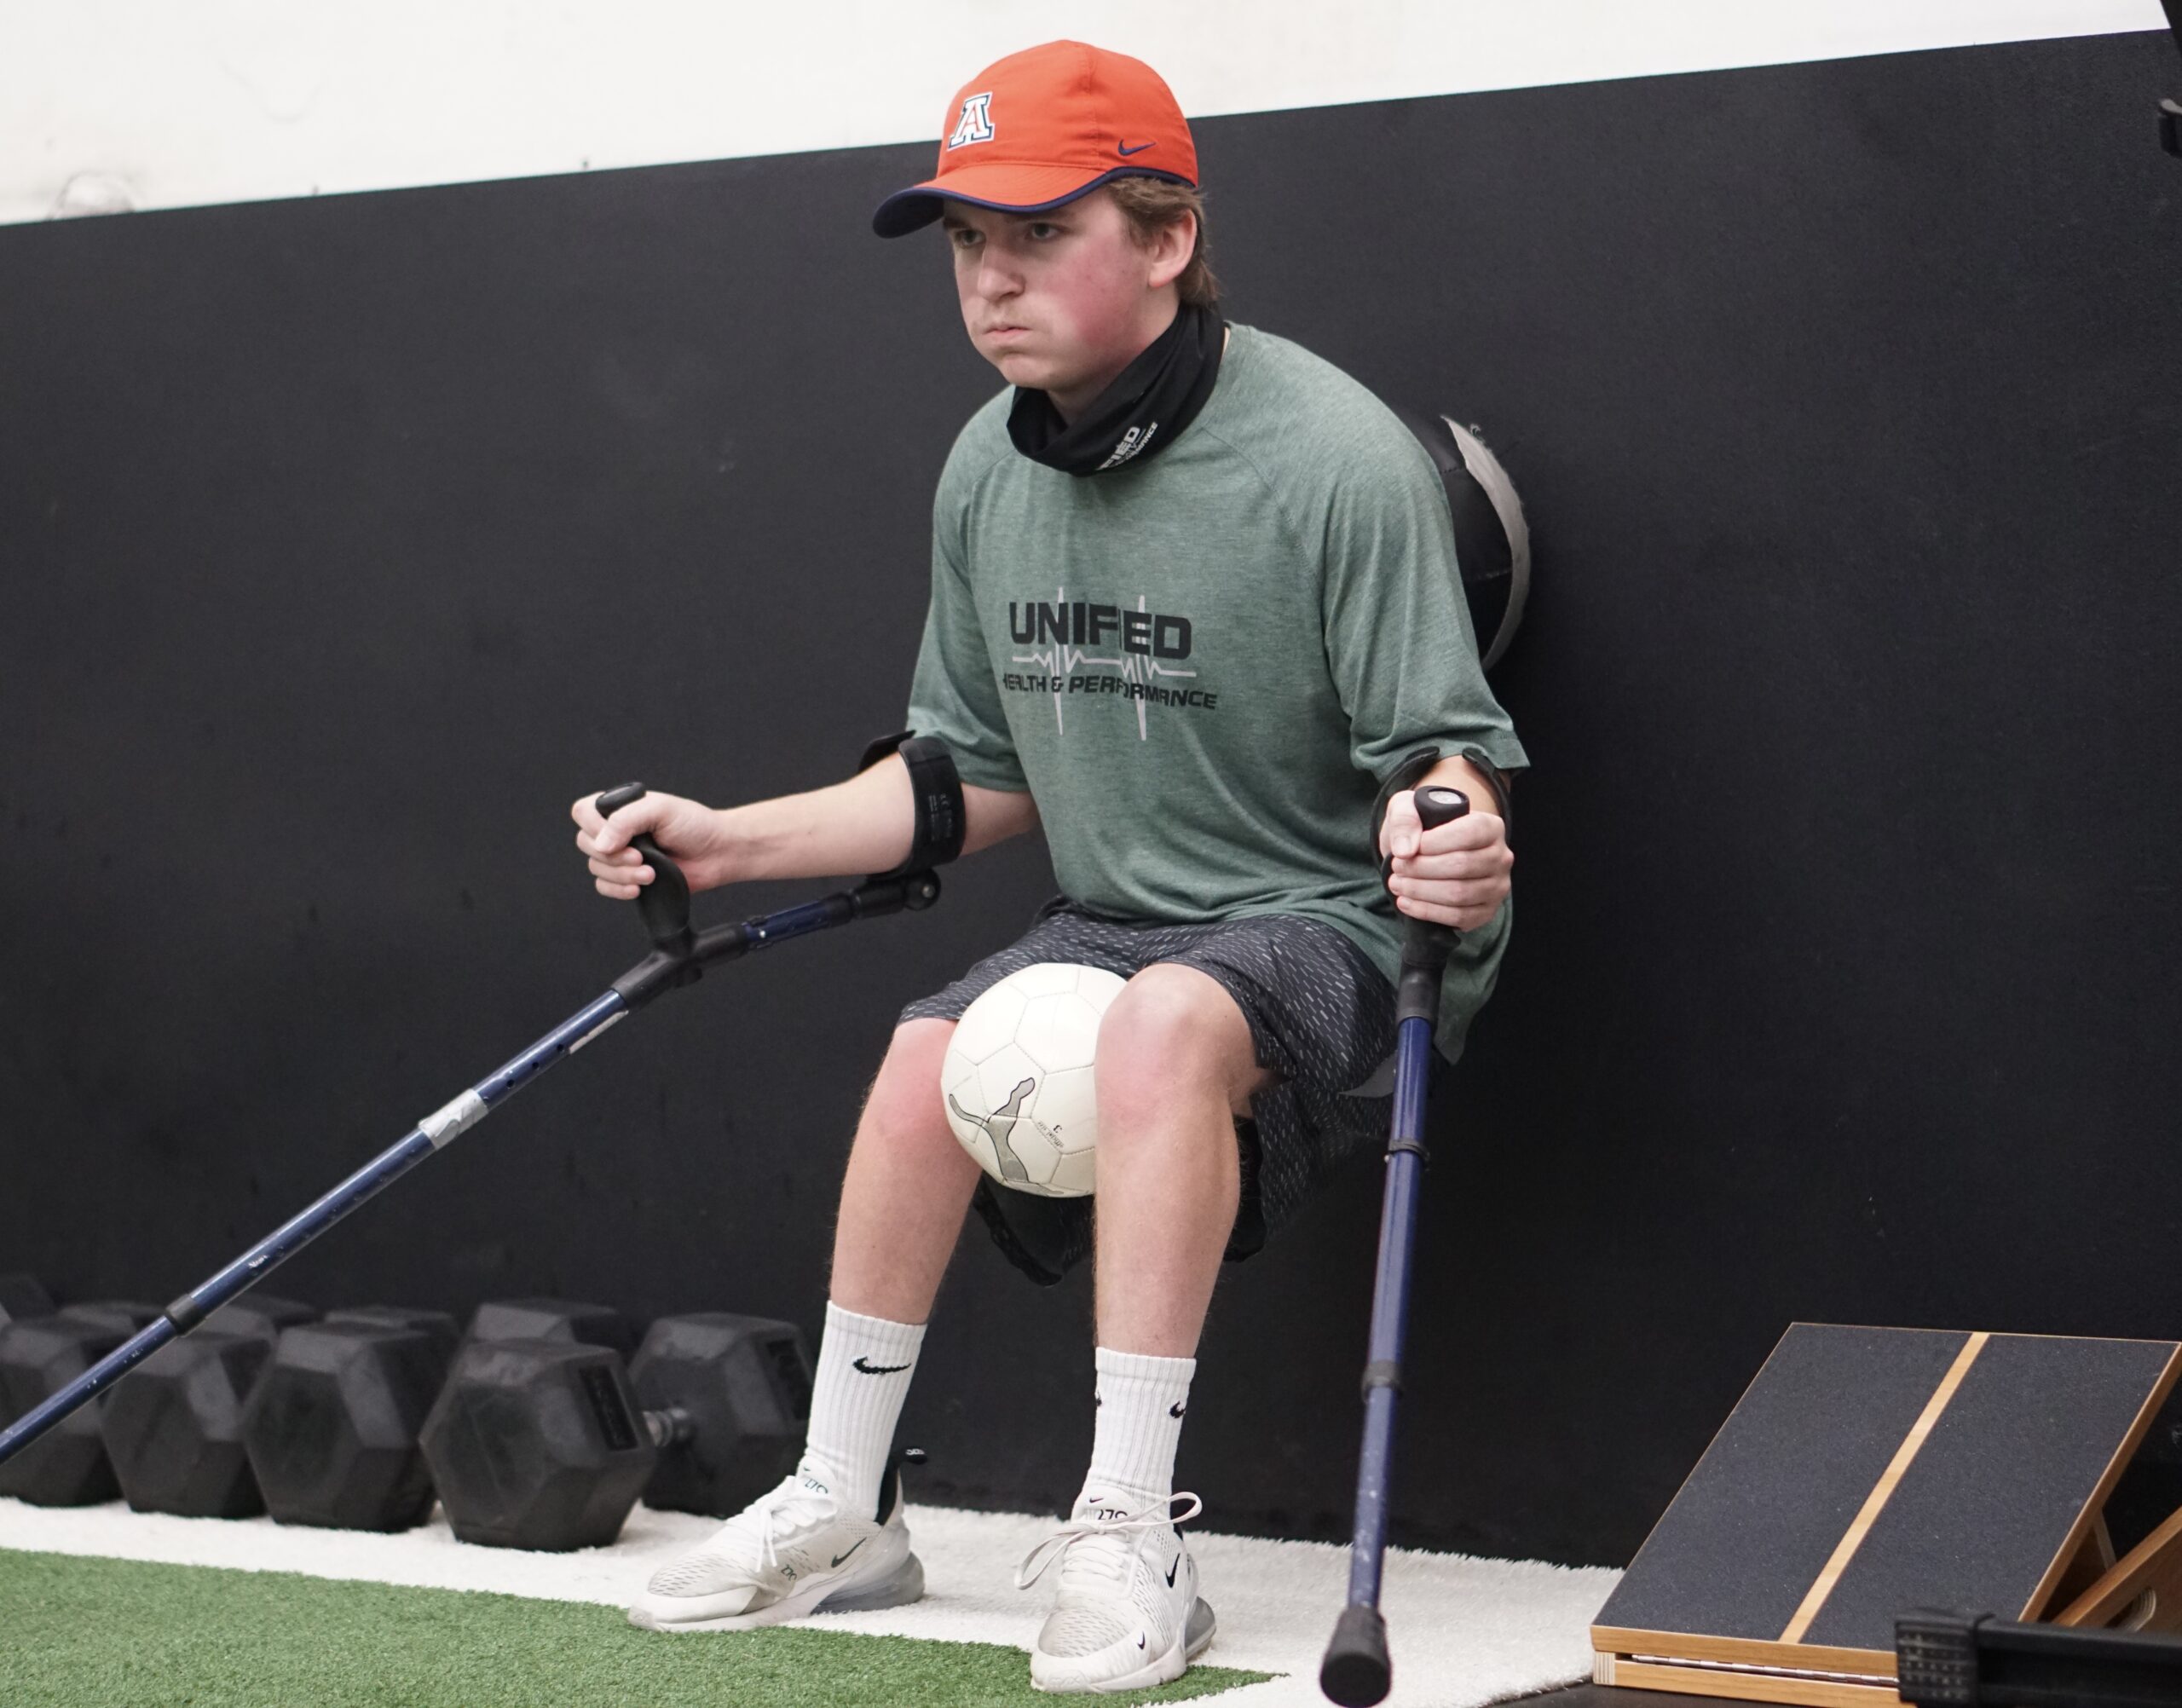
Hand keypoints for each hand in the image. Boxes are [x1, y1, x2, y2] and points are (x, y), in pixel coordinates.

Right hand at [569, 789, 729, 898]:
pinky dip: (618, 889)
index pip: (583, 812)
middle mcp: (616, 830)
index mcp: (620, 807)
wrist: (718, 852)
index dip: (593, 826)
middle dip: (613, 856)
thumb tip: (601, 844)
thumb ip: (626, 820)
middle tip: (640, 857)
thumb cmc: (695, 825)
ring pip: (596, 868)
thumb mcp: (661, 809)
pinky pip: (604, 887)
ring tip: (651, 873)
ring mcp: (621, 855)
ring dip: (622, 875)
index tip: (619, 837)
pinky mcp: (628, 877)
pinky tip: (638, 888)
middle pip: (586, 843)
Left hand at [1377, 789, 1511, 930]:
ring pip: (1459, 894)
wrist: (1429, 855)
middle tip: (1396, 868)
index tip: (1407, 849)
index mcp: (1491, 826)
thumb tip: (1405, 850)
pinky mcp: (1487, 911)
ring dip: (1421, 891)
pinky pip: (1459, 917)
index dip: (1434, 842)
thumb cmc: (1422, 828)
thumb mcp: (1408, 808)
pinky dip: (1427, 911)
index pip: (1469, 833)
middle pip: (1461, 866)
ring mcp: (1497, 887)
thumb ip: (1405, 819)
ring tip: (1397, 884)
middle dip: (1421, 869)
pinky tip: (1406, 902)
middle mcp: (1501, 857)